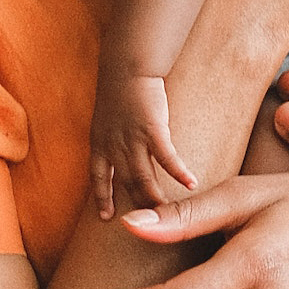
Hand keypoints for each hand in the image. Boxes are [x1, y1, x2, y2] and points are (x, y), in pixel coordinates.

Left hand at [91, 74, 197, 217]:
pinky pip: (166, 159)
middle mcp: (113, 146)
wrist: (126, 66)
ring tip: (171, 212)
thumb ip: (111, 135)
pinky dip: (178, 173)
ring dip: (157, 198)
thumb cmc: (119, 86)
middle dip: (139, 206)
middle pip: (126, 185)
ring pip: (144, 179)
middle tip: (152, 223)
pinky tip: (191, 184)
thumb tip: (120, 147)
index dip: (102, 198)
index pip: (97, 178)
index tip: (106, 217)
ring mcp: (131, 140)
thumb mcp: (106, 115)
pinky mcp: (152, 131)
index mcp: (99, 142)